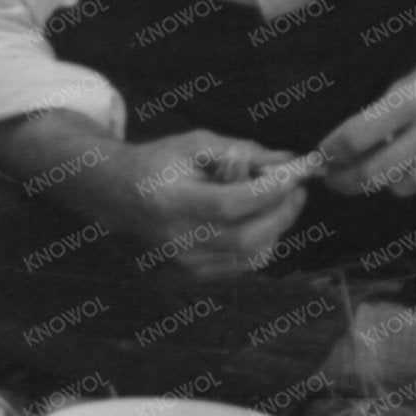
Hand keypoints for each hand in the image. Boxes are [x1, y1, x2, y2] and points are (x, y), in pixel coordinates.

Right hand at [59, 130, 311, 279]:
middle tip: (296, 190)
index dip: (267, 191)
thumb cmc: (158, 162)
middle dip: (281, 214)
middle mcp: (177, 238)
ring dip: (276, 228)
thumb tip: (289, 161)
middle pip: (245, 239)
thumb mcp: (195, 144)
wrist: (118, 194)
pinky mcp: (194, 271)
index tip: (293, 174)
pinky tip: (263, 219)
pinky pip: (243, 263)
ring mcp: (185, 260)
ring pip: (250, 255)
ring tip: (280, 201)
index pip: (228, 204)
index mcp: (170, 201)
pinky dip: (263, 242)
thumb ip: (243, 151)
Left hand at [316, 47, 415, 197]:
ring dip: (392, 178)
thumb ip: (385, 113)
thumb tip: (347, 149)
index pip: (355, 137)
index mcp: (412, 99)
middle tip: (338, 181)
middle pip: (373, 172)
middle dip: (348, 181)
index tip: (321, 162)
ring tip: (397, 162)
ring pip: (403, 185)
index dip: (331, 155)